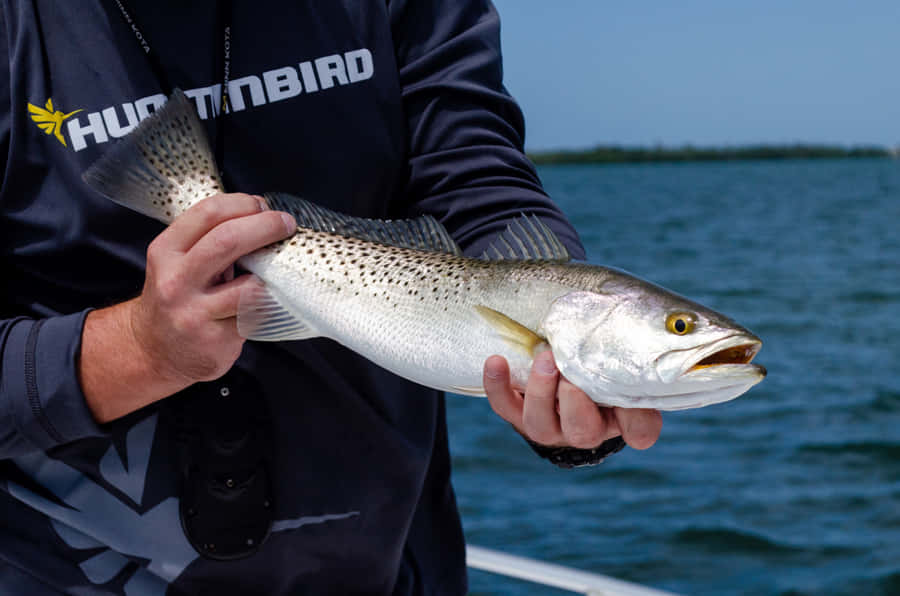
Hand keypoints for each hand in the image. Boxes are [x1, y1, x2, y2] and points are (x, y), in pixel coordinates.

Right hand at [80, 193, 295, 421]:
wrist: (155, 350)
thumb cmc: (177, 297)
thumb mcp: (179, 261)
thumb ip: (211, 238)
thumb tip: (259, 211)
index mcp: (166, 252)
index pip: (207, 213)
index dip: (242, 203)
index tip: (263, 205)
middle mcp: (176, 281)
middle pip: (228, 241)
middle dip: (265, 226)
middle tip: (286, 224)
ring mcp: (194, 313)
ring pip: (249, 286)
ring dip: (270, 275)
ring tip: (272, 272)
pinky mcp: (215, 339)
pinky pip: (255, 315)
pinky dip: (266, 305)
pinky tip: (262, 302)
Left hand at [483, 351, 661, 449]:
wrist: (560, 372)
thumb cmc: (600, 363)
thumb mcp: (622, 361)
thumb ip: (631, 354)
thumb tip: (642, 330)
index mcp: (619, 418)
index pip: (639, 431)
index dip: (637, 423)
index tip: (632, 402)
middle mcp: (584, 429)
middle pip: (582, 430)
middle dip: (575, 401)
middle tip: (571, 372)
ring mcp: (548, 425)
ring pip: (540, 423)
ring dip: (540, 391)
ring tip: (544, 357)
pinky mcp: (517, 414)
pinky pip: (504, 406)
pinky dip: (497, 385)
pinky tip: (496, 361)